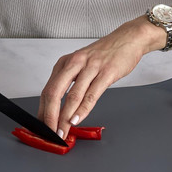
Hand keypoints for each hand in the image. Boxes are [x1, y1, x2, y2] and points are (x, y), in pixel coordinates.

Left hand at [38, 17, 161, 137]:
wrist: (128, 39)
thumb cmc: (105, 53)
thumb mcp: (82, 64)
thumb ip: (71, 83)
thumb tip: (60, 108)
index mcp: (66, 62)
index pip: (48, 90)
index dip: (43, 111)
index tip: (43, 127)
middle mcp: (75, 63)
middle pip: (55, 92)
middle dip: (50, 116)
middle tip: (50, 133)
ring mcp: (91, 67)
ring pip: (73, 96)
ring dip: (66, 117)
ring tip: (63, 131)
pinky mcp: (107, 72)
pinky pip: (92, 94)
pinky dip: (83, 109)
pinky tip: (78, 119)